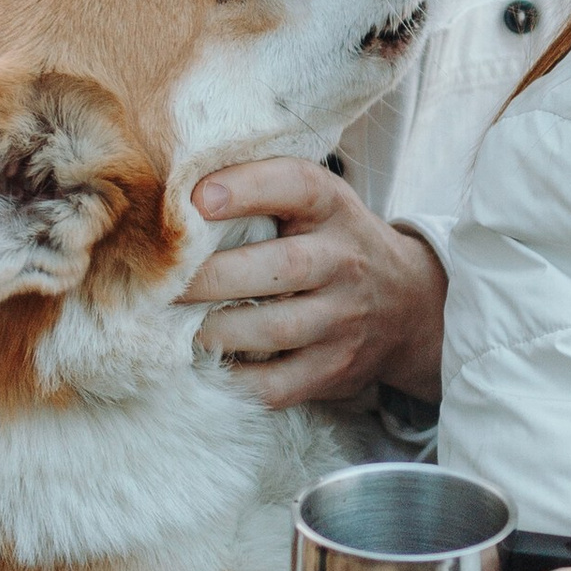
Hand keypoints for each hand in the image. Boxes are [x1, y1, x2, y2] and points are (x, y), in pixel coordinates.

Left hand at [179, 160, 445, 407]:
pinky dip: (234, 380)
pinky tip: (207, 364)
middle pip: (281, 267)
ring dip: (216, 330)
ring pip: (275, 329)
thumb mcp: (315, 203)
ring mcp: (343, 320)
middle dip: (213, 276)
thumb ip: (260, 190)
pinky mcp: (333, 369)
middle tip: (162, 282)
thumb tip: (172, 191)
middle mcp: (344, 261)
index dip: (248, 189)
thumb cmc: (332, 243)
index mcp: (334, 208)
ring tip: (176, 325)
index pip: (298, 186)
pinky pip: (277, 384)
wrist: (408, 305)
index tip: (198, 199)